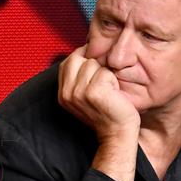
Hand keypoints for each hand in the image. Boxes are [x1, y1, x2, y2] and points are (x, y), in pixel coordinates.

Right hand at [58, 45, 139, 180]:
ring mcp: (78, 93)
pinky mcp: (93, 93)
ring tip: (109, 90)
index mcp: (63, 93)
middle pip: (79, 58)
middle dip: (95, 66)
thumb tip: (86, 48)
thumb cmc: (108, 112)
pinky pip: (105, 72)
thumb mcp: (87, 94)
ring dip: (105, 73)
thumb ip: (80, 76)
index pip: (69, 60)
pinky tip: (114, 94)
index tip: (97, 72)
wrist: (118, 133)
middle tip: (104, 85)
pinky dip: (114, 80)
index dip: (86, 60)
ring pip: (93, 63)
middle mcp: (67, 93)